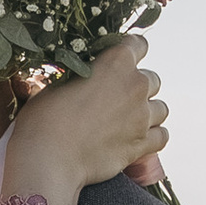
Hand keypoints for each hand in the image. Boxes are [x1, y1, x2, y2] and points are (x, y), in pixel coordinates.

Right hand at [4, 35, 167, 204]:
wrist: (48, 159)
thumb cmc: (43, 120)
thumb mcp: (55, 85)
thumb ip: (79, 77)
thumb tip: (80, 79)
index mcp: (115, 62)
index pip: (138, 44)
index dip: (130, 52)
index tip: (119, 63)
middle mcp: (135, 85)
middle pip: (152, 79)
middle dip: (137, 87)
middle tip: (115, 100)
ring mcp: (142, 116)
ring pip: (161, 108)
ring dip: (147, 112)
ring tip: (128, 121)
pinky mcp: (141, 144)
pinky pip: (162, 136)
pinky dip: (152, 137)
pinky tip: (137, 139)